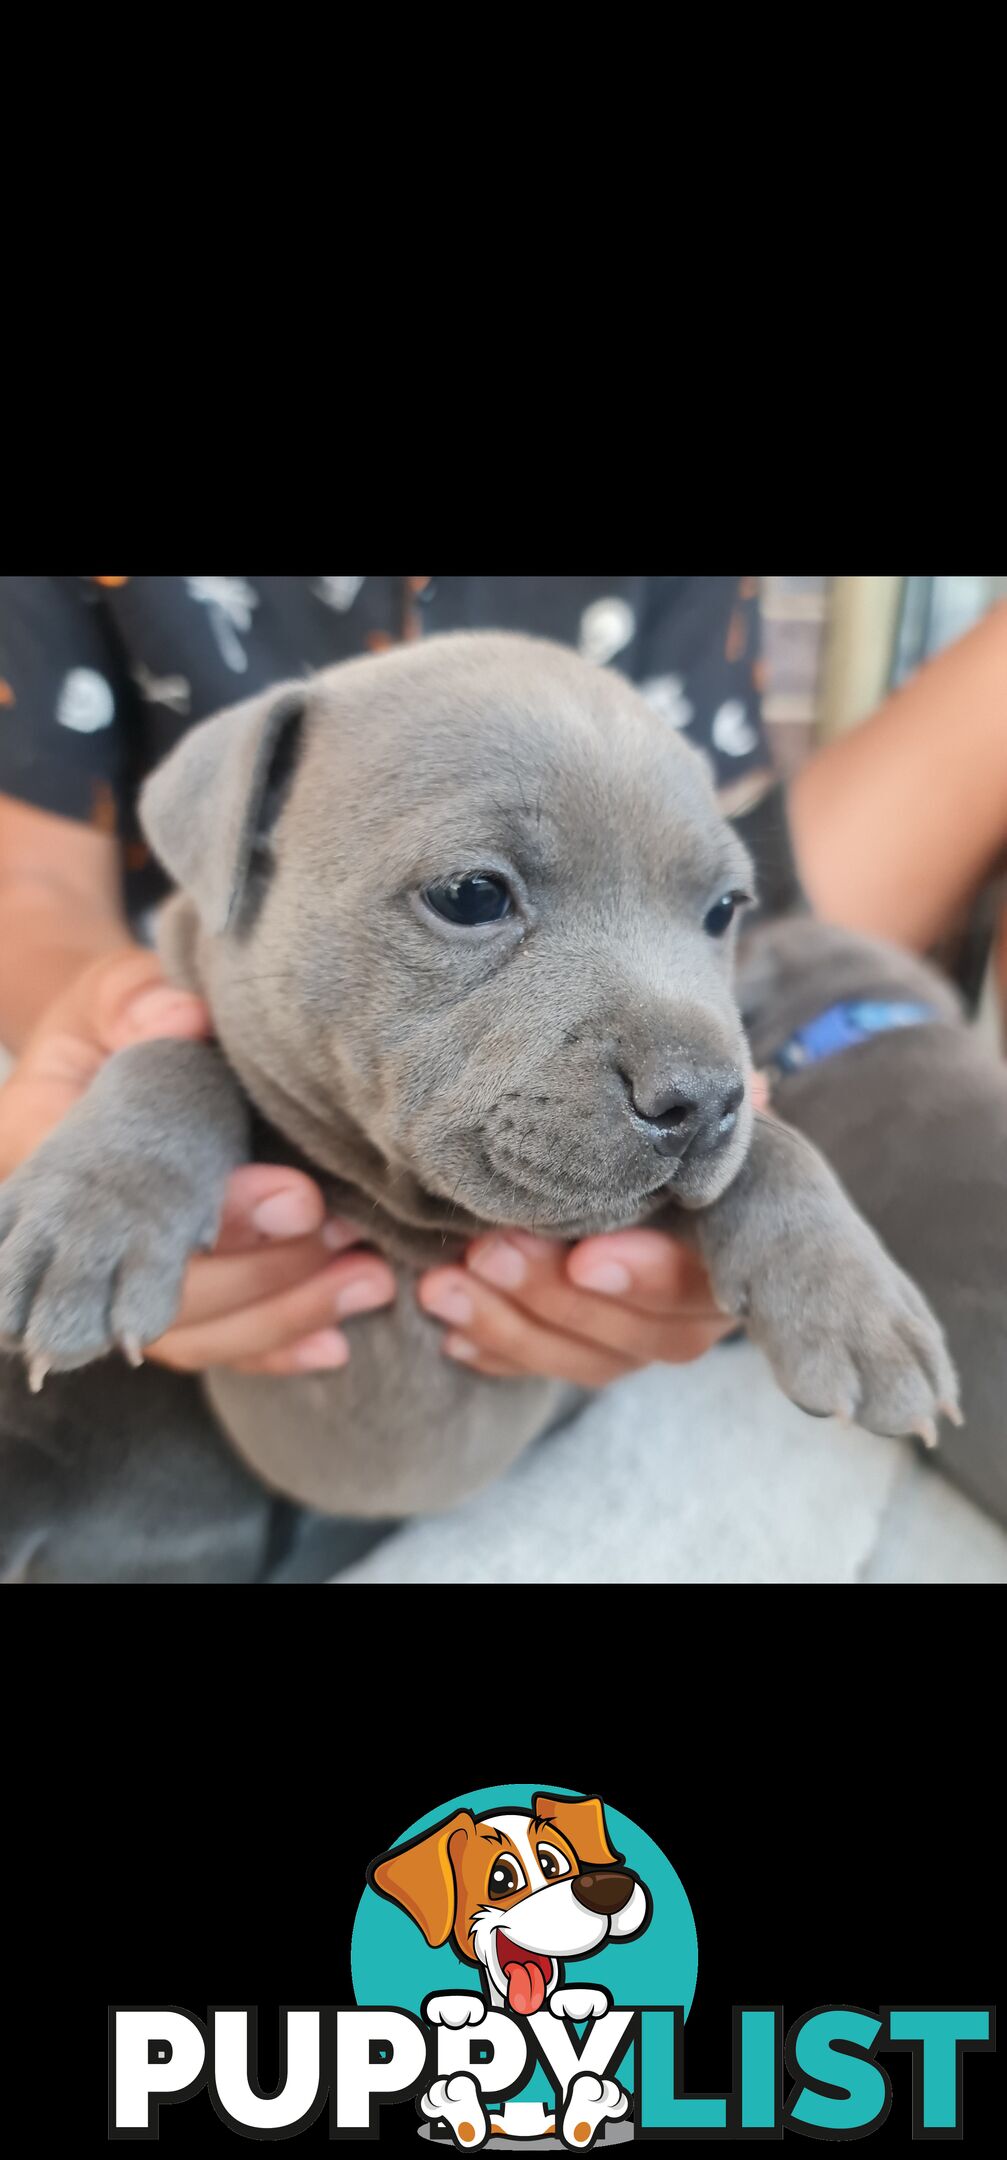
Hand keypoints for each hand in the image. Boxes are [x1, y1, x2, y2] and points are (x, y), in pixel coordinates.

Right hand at [0, 948, 395, 1374]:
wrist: (97, 1056)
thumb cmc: (107, 1023)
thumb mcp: (111, 995)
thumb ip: (139, 1004)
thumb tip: (184, 1018)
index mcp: (44, 1160)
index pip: (122, 1214)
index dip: (215, 1217)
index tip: (296, 1195)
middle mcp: (70, 1243)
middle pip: (163, 1295)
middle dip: (264, 1273)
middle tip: (348, 1238)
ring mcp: (112, 1284)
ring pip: (192, 1334)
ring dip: (285, 1314)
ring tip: (369, 1282)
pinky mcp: (157, 1302)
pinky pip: (210, 1343)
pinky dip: (272, 1349)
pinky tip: (333, 1344)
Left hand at [417, 1075, 770, 1384]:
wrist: (615, 1149)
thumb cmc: (652, 1123)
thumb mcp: (675, 1111)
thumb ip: (698, 1113)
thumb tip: (749, 1091)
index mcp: (739, 1244)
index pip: (703, 1277)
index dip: (646, 1274)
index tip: (584, 1257)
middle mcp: (705, 1308)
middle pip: (644, 1331)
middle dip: (554, 1294)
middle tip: (487, 1251)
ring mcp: (648, 1339)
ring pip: (591, 1361)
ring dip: (511, 1328)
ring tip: (441, 1287)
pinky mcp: (596, 1355)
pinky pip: (549, 1371)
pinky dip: (499, 1355)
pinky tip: (450, 1337)